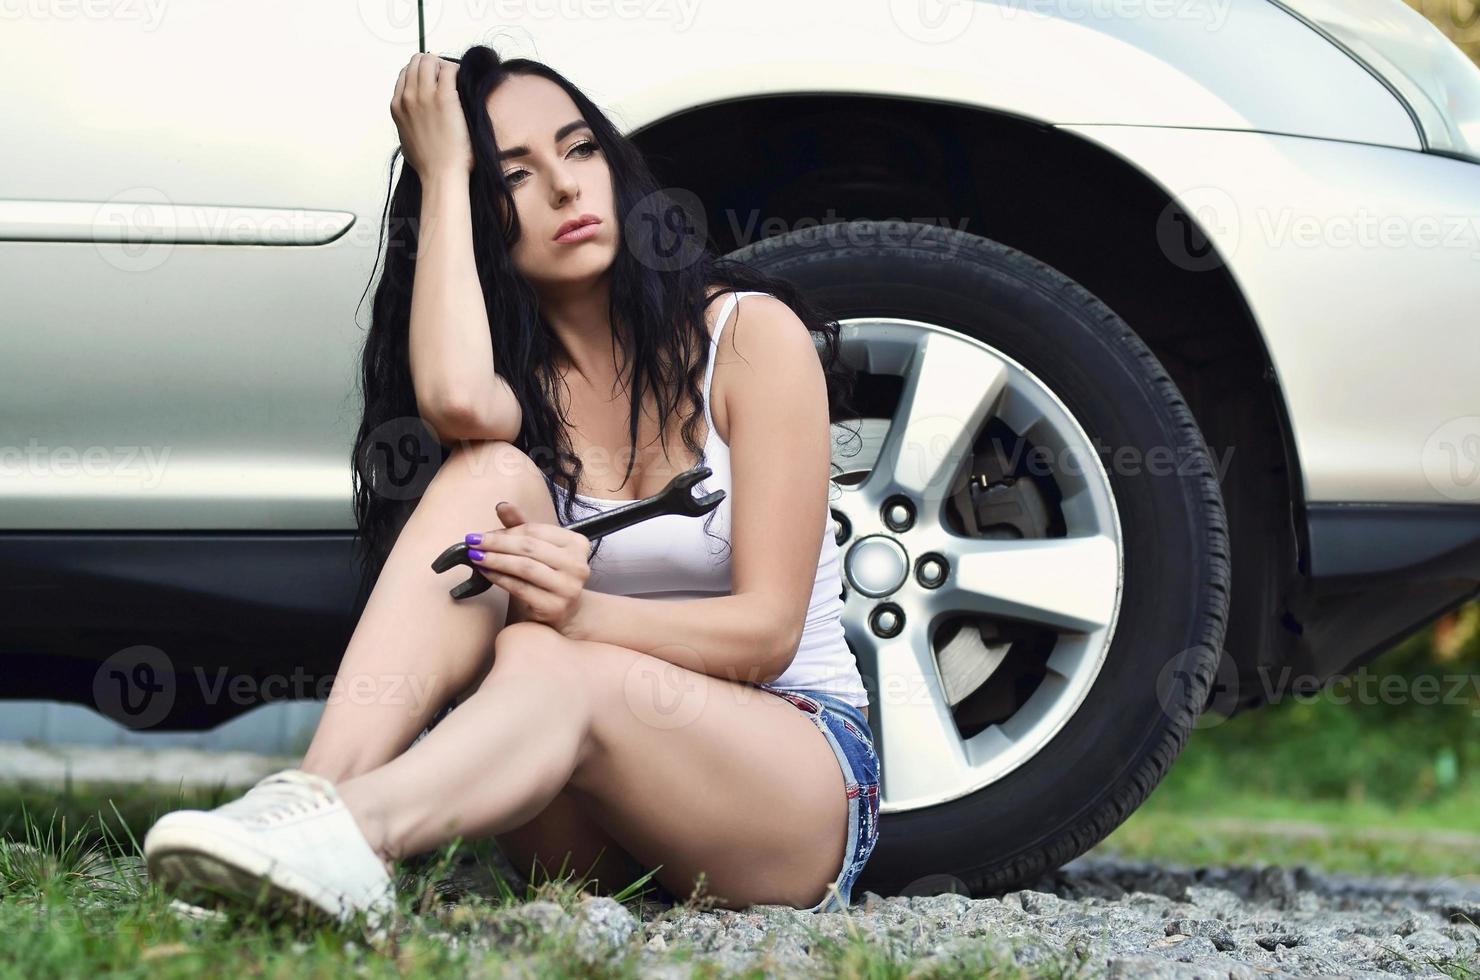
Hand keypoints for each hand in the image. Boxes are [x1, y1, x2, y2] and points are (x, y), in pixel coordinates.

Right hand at [390, 52, 472, 179]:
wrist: (440, 174)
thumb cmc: (428, 163)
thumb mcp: (405, 141)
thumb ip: (406, 126)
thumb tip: (412, 124)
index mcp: (397, 106)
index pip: (404, 73)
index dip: (421, 73)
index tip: (434, 79)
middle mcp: (408, 97)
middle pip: (416, 62)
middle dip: (432, 64)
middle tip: (446, 75)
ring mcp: (425, 96)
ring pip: (430, 60)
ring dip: (443, 64)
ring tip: (455, 78)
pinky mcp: (445, 98)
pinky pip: (449, 69)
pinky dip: (457, 70)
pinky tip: (463, 80)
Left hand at [465, 500, 592, 636]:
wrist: (564, 612)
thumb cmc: (548, 575)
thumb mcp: (539, 548)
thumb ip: (521, 526)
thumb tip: (502, 506)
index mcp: (577, 543)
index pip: (536, 530)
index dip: (507, 531)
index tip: (484, 534)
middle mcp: (578, 565)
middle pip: (529, 547)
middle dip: (497, 543)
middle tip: (473, 541)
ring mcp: (568, 588)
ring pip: (524, 567)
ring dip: (495, 560)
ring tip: (476, 556)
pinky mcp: (554, 606)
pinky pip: (520, 587)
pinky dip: (499, 578)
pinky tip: (485, 573)